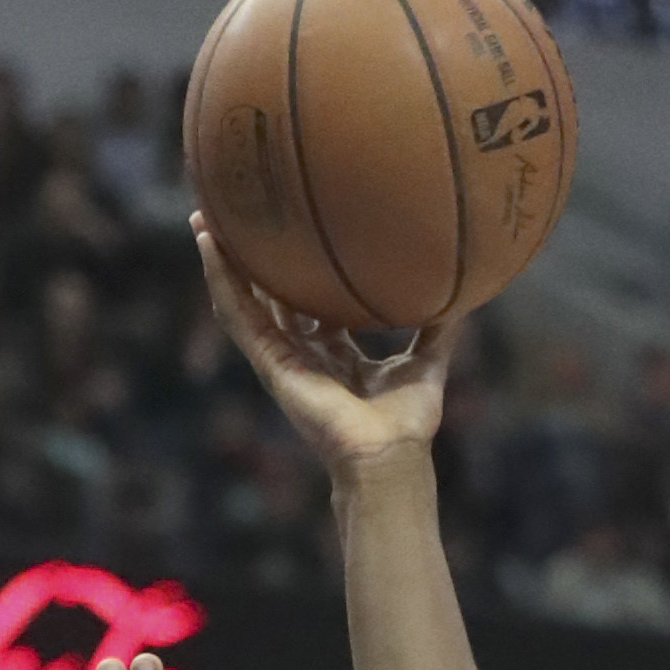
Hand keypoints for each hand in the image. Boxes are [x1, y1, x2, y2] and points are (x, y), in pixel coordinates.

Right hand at [195, 217, 455, 471]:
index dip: (301, 272)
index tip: (295, 236)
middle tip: (241, 215)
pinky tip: (209, 244)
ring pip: (242, 301)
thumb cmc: (407, 421)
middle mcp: (302, 353)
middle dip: (254, 260)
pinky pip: (238, 315)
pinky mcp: (270, 362)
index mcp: (335, 352)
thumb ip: (439, 325)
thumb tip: (463, 289)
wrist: (387, 454)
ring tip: (206, 218)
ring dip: (222, 261)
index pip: (310, 304)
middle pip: (269, 297)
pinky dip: (221, 280)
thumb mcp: (428, 360)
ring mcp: (281, 358)